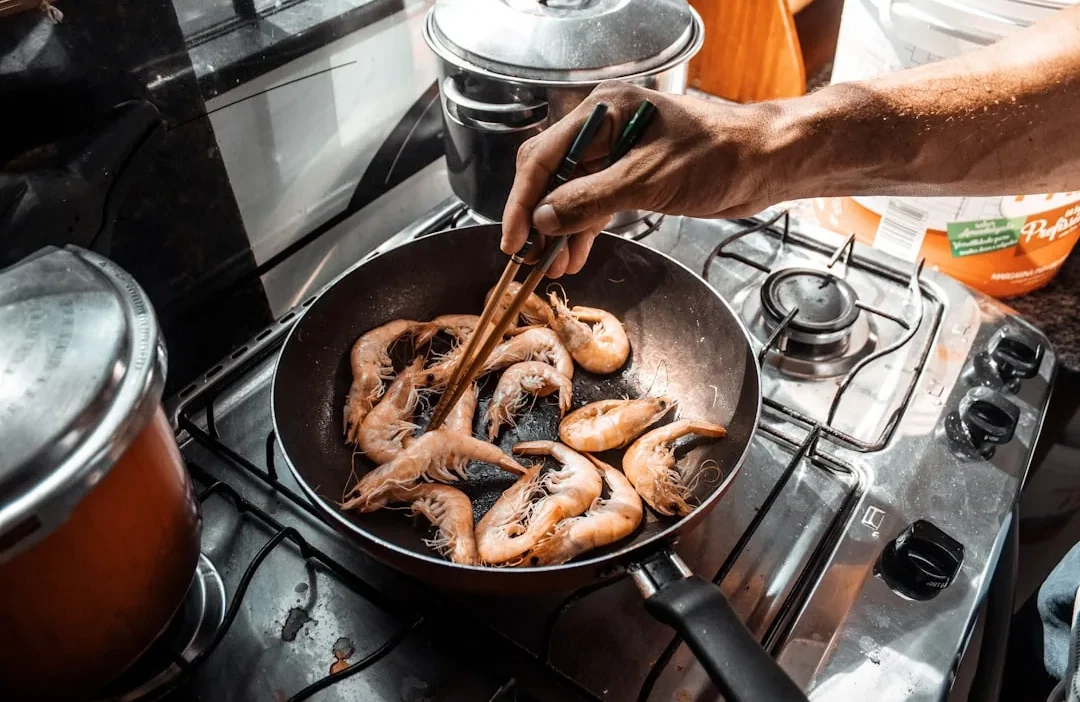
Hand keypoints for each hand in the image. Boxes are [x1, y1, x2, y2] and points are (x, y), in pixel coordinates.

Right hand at [500, 81, 781, 276]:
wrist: (763, 164)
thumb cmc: (717, 157)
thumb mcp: (647, 180)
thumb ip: (590, 199)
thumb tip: (545, 219)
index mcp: (602, 111)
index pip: (543, 156)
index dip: (523, 201)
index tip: (513, 238)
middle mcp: (604, 128)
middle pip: (551, 174)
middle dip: (538, 217)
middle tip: (526, 256)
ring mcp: (617, 153)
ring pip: (571, 194)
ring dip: (560, 230)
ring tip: (551, 266)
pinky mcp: (632, 176)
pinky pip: (594, 203)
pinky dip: (583, 230)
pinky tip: (575, 255)